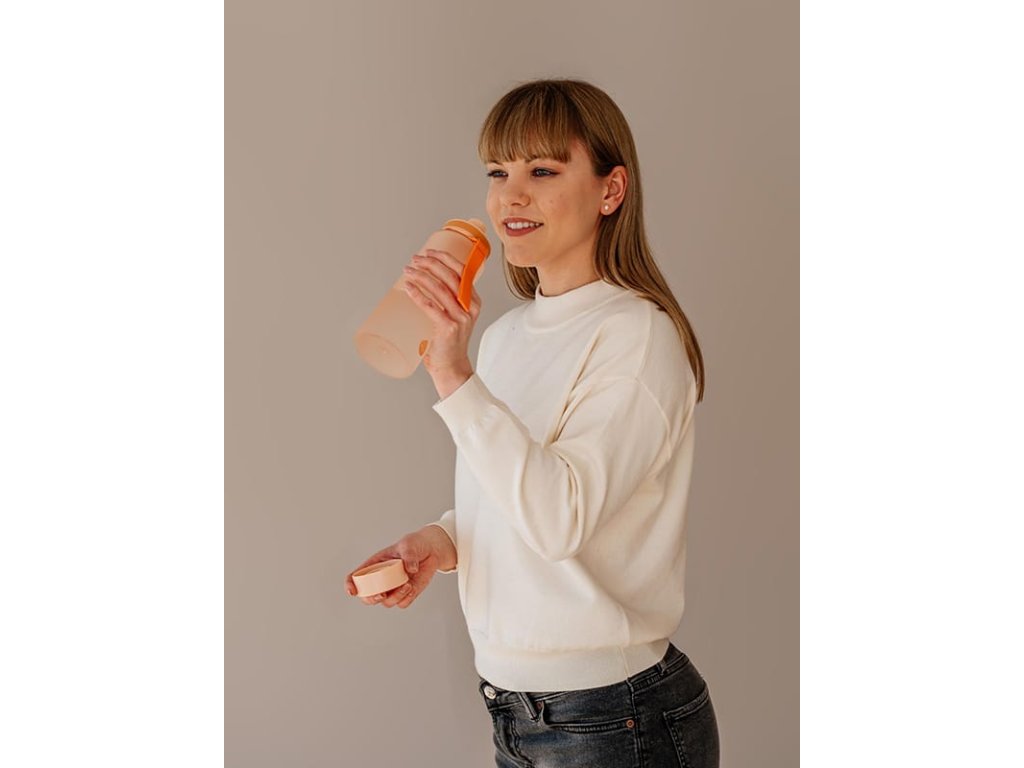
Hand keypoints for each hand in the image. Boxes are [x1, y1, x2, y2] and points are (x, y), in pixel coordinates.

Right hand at [345, 528, 447, 608]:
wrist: (431, 550)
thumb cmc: (414, 544)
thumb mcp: (409, 544)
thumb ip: (408, 555)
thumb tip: (410, 569)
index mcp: (374, 565)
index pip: (356, 576)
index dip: (350, 585)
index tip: (352, 591)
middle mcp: (381, 579)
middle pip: (367, 596)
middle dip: (372, 599)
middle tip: (382, 594)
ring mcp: (393, 588)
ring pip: (386, 602)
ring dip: (395, 597)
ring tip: (407, 584)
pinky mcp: (406, 593)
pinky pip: (402, 603)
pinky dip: (406, 598)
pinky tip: (413, 587)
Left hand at [401, 249, 480, 395]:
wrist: (451, 368)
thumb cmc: (446, 343)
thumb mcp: (452, 317)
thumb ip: (444, 302)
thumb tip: (420, 283)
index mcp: (474, 301)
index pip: (462, 272)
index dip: (445, 258)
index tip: (429, 251)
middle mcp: (470, 307)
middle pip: (450, 276)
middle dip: (430, 263)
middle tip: (414, 259)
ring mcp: (460, 318)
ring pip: (440, 289)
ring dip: (421, 276)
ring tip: (408, 270)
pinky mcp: (448, 328)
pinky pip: (431, 307)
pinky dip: (418, 295)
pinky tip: (409, 287)